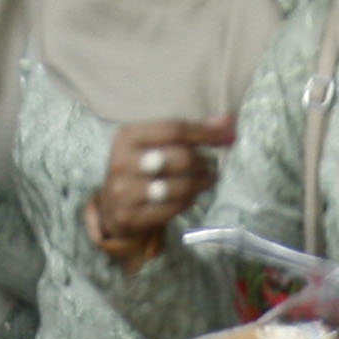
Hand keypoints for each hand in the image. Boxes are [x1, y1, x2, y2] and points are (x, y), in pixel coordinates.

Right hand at [91, 120, 235, 256]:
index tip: (227, 137)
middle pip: (180, 158)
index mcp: (127, 136)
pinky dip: (188, 201)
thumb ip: (189, 132)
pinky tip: (191, 196)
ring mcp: (123, 191)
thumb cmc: (140, 170)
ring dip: (200, 184)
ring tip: (207, 181)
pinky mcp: (130, 216)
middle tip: (210, 167)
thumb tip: (228, 122)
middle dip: (203, 163)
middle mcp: (122, 162)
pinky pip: (173, 208)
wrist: (111, 209)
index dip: (205, 133)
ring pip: (179, 187)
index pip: (174, 130)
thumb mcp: (154, 146)